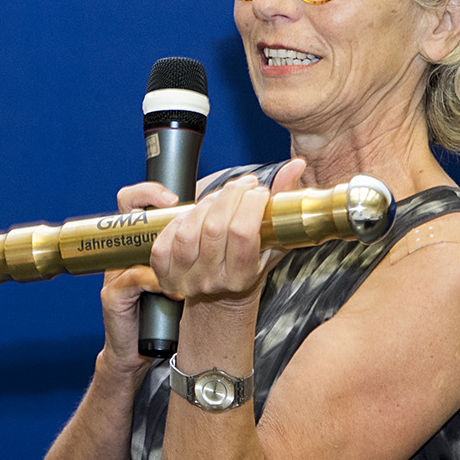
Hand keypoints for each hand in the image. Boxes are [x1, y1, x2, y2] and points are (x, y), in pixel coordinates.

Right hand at [98, 179, 179, 372]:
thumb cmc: (162, 312)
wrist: (136, 350)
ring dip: (167, 242)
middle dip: (160, 208)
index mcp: (137, 244)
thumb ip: (197, 253)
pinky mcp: (113, 295)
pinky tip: (174, 290)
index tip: (174, 197)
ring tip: (190, 246)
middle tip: (187, 210)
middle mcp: (121, 253)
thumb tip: (236, 230)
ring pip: (134, 244)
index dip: (150, 192)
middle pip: (128, 211)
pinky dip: (157, 282)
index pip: (133, 201)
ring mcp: (114, 272)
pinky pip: (135, 278)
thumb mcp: (178, 276)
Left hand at [150, 158, 308, 311]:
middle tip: (240, 186)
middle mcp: (212, 280)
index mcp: (242, 276)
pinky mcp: (164, 271)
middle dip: (229, 196)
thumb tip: (295, 166)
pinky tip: (195, 214)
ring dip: (205, 205)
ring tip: (219, 199)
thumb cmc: (249, 262)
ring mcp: (186, 277)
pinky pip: (166, 239)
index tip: (258, 191)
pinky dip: (179, 220)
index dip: (250, 204)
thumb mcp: (273, 238)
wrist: (221, 293)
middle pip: (215, 228)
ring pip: (189, 231)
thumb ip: (284, 202)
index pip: (243, 234)